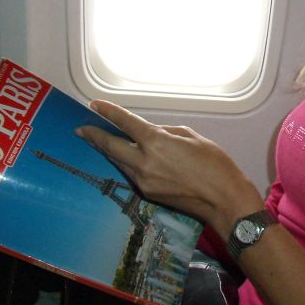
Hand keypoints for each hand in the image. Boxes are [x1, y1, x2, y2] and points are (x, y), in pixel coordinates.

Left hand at [75, 100, 262, 233]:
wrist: (223, 199)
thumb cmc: (214, 164)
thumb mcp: (191, 136)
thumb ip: (166, 133)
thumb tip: (152, 134)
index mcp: (156, 142)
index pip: (125, 123)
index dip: (108, 112)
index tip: (94, 104)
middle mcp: (144, 162)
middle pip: (110, 147)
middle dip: (94, 136)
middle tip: (81, 129)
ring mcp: (143, 181)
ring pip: (118, 162)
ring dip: (108, 151)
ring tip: (97, 141)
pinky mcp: (147, 194)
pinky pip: (131, 174)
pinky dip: (125, 163)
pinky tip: (124, 158)